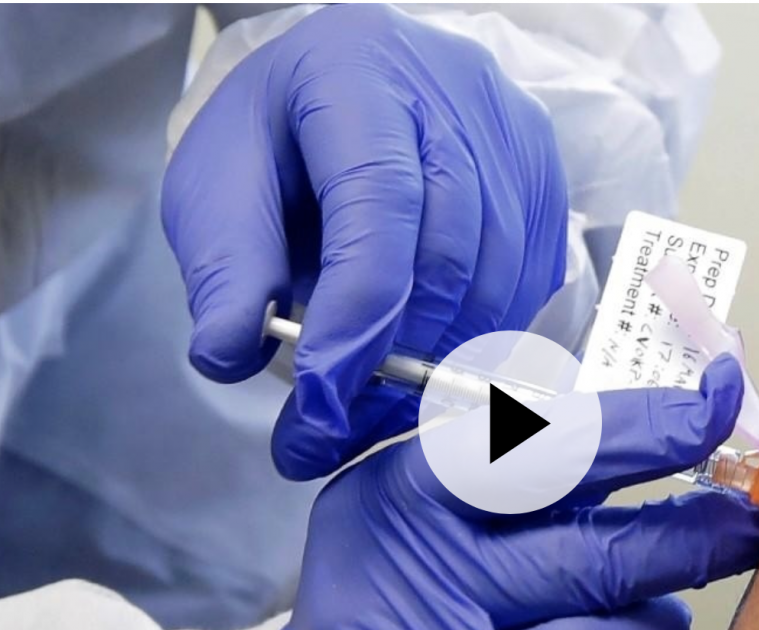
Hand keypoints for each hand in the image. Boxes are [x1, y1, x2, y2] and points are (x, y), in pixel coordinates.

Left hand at [162, 4, 567, 479]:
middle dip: (392, 359)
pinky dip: (477, 344)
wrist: (332, 102)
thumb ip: (223, 268)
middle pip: (449, 249)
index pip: (378, 201)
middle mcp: (453, 89)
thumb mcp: (215, 189)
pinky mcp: (543, 177)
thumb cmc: (270, 143)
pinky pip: (527, 286)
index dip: (356, 311)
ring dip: (436, 366)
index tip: (319, 399)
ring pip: (497, 280)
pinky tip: (422, 370)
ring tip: (367, 412)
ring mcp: (512, 133)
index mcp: (356, 70)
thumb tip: (228, 355)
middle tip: (330, 431)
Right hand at [266, 357, 758, 629]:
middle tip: (747, 523)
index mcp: (403, 502)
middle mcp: (421, 589)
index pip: (548, 450)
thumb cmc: (392, 609)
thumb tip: (673, 433)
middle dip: (700, 538)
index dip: (649, 429)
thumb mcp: (419, 512)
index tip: (717, 405)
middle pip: (608, 557)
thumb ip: (524, 471)